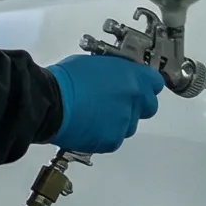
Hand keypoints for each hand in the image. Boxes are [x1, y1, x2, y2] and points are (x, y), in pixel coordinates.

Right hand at [44, 54, 163, 154]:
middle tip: (115, 102)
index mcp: (132, 78)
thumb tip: (116, 79)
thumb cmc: (67, 78)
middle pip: (149, 107)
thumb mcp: (95, 63)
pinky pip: (114, 138)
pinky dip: (104, 134)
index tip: (138, 86)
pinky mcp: (111, 141)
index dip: (145, 85)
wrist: (50, 103)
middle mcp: (134, 101)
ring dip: (118, 120)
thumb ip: (114, 73)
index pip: (155, 83)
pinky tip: (88, 126)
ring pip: (130, 124)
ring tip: (95, 115)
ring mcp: (124, 123)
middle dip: (136, 105)